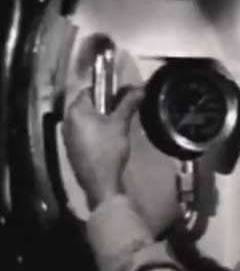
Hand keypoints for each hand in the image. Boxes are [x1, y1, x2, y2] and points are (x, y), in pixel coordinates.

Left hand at [62, 86, 143, 209]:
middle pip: (86, 106)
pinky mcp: (72, 150)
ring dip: (99, 120)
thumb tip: (140, 88)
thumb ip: (128, 104)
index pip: (88, 91)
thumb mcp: (120, 124)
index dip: (105, 90)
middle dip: (103, 106)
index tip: (120, 95)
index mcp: (75, 112)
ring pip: (85, 121)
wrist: (100, 183)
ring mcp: (67, 137)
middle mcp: (67, 122)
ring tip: (117, 125)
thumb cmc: (108, 149)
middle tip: (121, 110)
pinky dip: (94, 132)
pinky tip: (107, 140)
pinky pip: (83, 134)